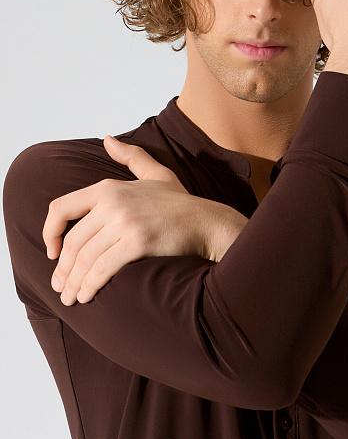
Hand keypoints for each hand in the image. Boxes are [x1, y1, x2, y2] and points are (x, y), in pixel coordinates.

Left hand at [43, 136, 246, 304]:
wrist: (207, 223)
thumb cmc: (180, 204)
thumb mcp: (155, 173)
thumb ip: (130, 156)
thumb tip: (107, 140)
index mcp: (109, 187)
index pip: (62, 208)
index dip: (50, 232)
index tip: (51, 252)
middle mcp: (113, 202)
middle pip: (73, 241)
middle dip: (62, 269)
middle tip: (59, 286)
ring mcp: (125, 222)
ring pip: (85, 258)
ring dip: (73, 282)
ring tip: (71, 297)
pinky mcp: (137, 243)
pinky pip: (103, 268)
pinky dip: (90, 285)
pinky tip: (86, 295)